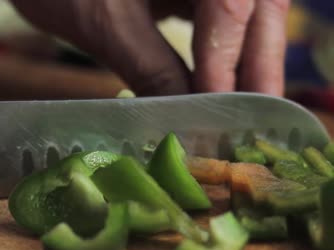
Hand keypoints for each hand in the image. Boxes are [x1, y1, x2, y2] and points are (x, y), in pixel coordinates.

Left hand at [11, 0, 288, 95]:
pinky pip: (224, 14)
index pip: (230, 5)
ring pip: (251, 12)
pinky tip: (218, 86)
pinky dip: (224, 50)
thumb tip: (189, 118)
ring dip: (247, 62)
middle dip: (256, 67)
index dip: (228, 62)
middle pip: (257, 8)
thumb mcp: (106, 23)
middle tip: (257, 124)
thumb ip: (152, 69)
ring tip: (242, 113)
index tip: (220, 112)